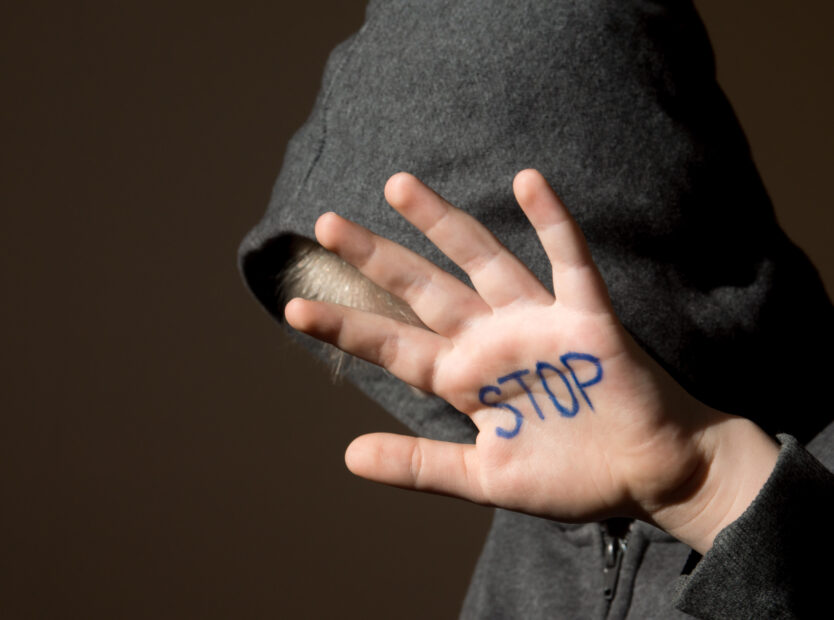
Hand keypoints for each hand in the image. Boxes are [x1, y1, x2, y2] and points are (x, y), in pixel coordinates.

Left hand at [285, 170, 778, 551]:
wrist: (649, 476)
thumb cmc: (570, 478)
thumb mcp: (483, 478)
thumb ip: (419, 465)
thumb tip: (347, 456)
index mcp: (463, 380)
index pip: (393, 346)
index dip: (345, 327)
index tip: (293, 307)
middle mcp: (490, 341)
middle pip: (424, 290)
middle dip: (378, 259)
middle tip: (326, 223)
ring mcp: (536, 324)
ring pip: (482, 262)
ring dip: (443, 225)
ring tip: (396, 186)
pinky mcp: (586, 318)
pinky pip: (568, 262)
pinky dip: (552, 224)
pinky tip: (527, 182)